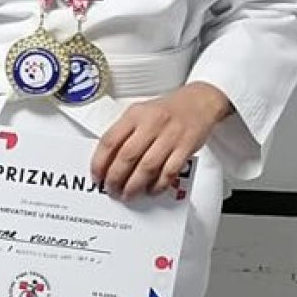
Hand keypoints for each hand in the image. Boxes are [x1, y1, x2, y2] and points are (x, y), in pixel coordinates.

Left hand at [91, 83, 232, 199]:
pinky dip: (158, 185)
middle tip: (111, 189)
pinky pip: (169, 172)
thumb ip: (123, 133)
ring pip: (147, 167)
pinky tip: (150, 190)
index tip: (96, 176)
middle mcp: (151, 124)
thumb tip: (106, 160)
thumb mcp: (139, 113)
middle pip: (127, 157)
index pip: (109, 141)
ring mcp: (170, 136)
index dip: (99, 163)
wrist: (200, 101)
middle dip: (115, 179)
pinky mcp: (185, 147)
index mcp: (135, 115)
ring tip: (127, 194)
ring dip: (134, 186)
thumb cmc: (167, 110)